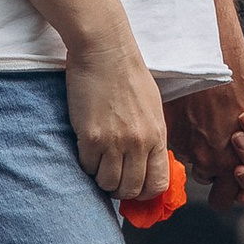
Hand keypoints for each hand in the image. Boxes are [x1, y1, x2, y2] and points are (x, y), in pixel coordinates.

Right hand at [65, 23, 171, 205]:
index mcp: (157, 135)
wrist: (105, 51)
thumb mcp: (152, 108)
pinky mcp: (90, 137)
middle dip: (120, 189)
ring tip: (99, 161)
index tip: (134, 187)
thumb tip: (146, 164)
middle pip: (130, 189)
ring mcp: (114, 142)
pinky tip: (87, 147)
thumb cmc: (128, 75)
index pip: (157, 183)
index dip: (144, 192)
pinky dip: (86, 163)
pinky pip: (87, 167)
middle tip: (112, 177)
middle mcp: (139, 143)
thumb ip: (151, 137)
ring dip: (101, 177)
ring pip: (107, 183)